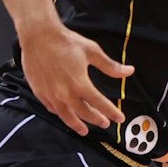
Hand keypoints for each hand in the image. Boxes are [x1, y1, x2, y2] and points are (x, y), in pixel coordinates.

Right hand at [19, 20, 131, 134]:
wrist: (38, 36)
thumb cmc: (65, 42)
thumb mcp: (92, 51)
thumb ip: (110, 66)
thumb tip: (129, 71)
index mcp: (80, 83)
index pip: (100, 103)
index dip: (112, 112)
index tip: (119, 118)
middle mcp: (65, 93)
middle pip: (84, 113)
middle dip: (96, 120)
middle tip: (104, 123)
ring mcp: (51, 94)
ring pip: (66, 116)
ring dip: (77, 124)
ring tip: (84, 130)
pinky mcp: (40, 92)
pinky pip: (52, 108)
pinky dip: (61, 114)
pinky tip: (64, 114)